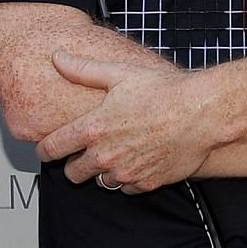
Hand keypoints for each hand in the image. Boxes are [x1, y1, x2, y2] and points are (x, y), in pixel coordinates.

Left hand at [35, 51, 214, 191]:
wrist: (201, 114)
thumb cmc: (164, 92)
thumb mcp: (119, 74)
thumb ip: (83, 70)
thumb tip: (58, 58)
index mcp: (92, 129)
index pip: (53, 148)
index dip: (44, 150)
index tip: (46, 149)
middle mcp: (105, 156)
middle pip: (72, 173)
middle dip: (73, 164)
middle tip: (82, 153)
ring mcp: (126, 173)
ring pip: (100, 183)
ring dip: (102, 172)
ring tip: (114, 155)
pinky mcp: (146, 184)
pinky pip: (126, 189)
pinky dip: (127, 179)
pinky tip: (135, 162)